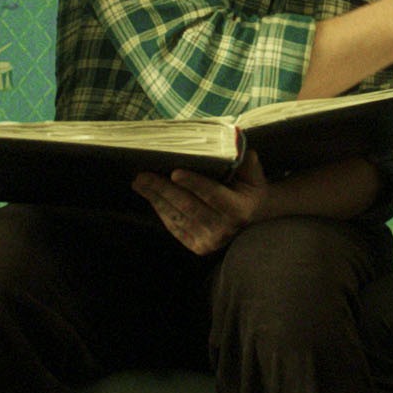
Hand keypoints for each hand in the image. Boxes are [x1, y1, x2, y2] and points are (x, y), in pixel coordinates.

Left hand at [134, 152, 270, 255]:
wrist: (252, 215)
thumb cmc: (248, 187)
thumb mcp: (253, 174)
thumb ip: (246, 162)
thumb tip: (232, 145)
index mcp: (239, 209)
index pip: (213, 194)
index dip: (193, 183)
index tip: (174, 172)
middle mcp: (224, 229)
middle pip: (188, 206)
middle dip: (163, 189)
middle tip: (143, 175)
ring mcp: (210, 241)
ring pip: (177, 217)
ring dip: (156, 198)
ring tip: (140, 182)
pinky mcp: (198, 247)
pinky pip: (174, 226)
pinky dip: (161, 209)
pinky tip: (151, 195)